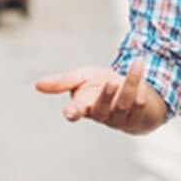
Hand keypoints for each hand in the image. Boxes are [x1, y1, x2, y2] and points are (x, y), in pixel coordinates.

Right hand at [35, 57, 167, 134]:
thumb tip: (37, 85)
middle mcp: (101, 115)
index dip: (72, 112)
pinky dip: (142, 89)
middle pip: (102, 109)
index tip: (70, 112)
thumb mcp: (83, 76)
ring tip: (137, 62)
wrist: (129, 89)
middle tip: (112, 81)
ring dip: (131, 83)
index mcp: (83, 106)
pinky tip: (143, 74)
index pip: (75, 112)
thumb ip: (64, 80)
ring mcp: (119, 118)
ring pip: (124, 104)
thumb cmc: (100, 82)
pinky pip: (139, 105)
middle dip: (107, 96)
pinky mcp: (137, 117)